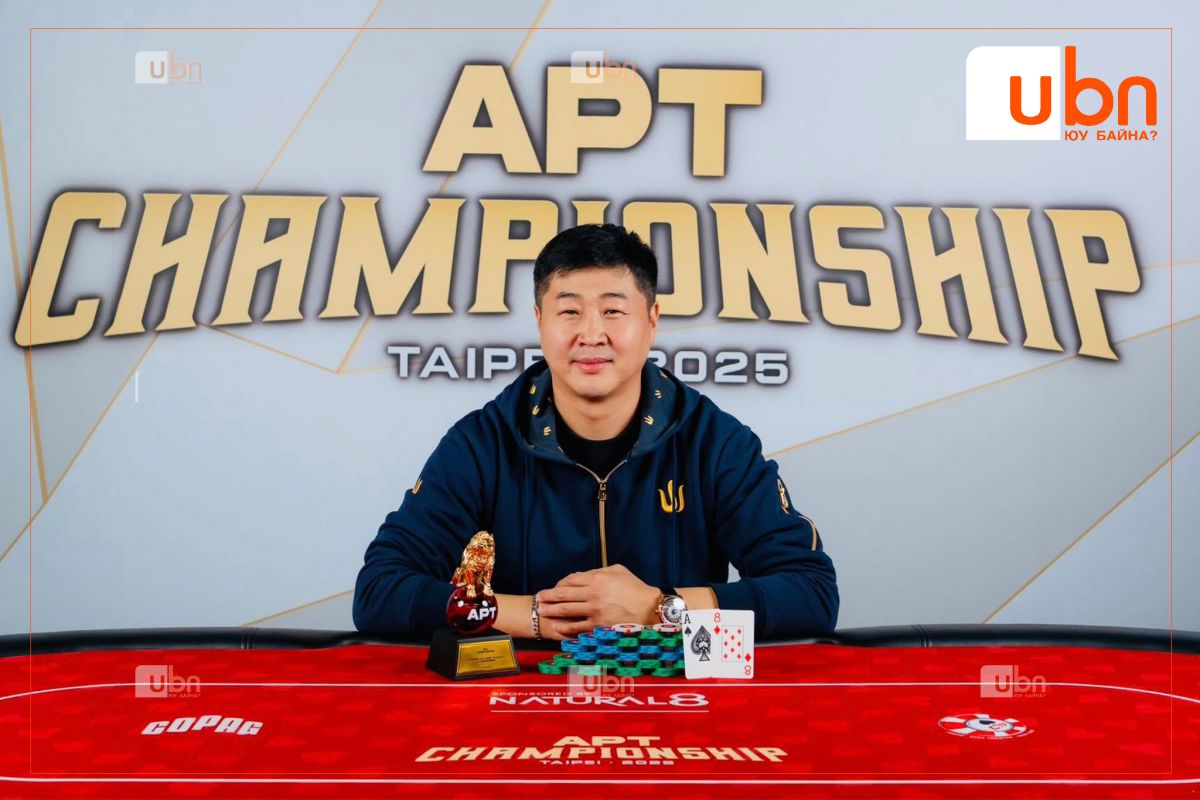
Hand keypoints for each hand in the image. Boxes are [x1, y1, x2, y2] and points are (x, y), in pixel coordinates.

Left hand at [536, 564, 659, 638]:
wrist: (650, 608)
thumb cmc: (635, 588)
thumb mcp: (618, 571)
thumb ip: (599, 571)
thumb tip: (584, 575)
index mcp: (597, 578)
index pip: (571, 581)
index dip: (558, 585)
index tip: (552, 588)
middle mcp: (593, 593)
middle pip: (564, 595)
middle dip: (548, 597)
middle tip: (538, 599)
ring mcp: (595, 610)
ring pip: (567, 611)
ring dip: (552, 611)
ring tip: (542, 612)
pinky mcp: (599, 625)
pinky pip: (577, 627)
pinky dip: (566, 627)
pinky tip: (558, 627)